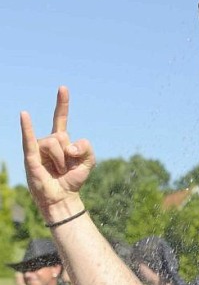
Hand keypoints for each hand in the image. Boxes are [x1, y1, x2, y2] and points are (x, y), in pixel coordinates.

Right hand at [20, 87, 94, 215]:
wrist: (63, 197)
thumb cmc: (73, 179)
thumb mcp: (89, 162)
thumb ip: (87, 148)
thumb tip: (69, 145)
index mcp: (62, 140)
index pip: (60, 118)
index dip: (62, 104)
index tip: (63, 88)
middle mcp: (48, 141)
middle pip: (62, 135)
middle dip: (70, 154)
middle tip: (67, 168)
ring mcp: (38, 148)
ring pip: (54, 143)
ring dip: (61, 160)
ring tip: (58, 171)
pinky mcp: (31, 157)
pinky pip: (29, 140)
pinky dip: (27, 127)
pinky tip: (24, 114)